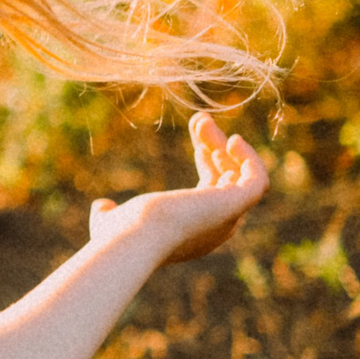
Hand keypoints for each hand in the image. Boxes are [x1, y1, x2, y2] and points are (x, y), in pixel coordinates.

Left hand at [89, 113, 269, 264]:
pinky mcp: (236, 206)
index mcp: (193, 231)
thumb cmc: (119, 235)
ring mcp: (227, 218)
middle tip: (200, 120)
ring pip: (239, 176)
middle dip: (216, 147)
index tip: (198, 139)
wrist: (134, 238)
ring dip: (225, 146)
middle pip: (226, 180)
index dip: (208, 163)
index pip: (211, 191)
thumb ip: (108, 214)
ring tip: (202, 120)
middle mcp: (216, 228)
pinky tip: (233, 140)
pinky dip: (251, 160)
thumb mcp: (109, 222)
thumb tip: (102, 206)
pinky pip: (257, 182)